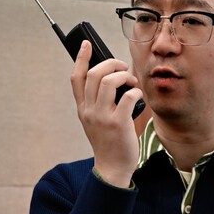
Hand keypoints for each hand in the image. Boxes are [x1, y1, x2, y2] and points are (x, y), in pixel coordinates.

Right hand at [71, 41, 141, 187]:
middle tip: (122, 67)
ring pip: (108, 82)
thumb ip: (99, 103)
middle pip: (93, 74)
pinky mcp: (118, 123)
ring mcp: (102, 117)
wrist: (112, 167)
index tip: (86, 45)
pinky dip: (135, 90)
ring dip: (123, 76)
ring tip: (131, 82)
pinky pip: (127, 96)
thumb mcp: (96, 122)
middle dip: (110, 63)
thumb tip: (114, 79)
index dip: (80, 59)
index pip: (76, 79)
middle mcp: (90, 111)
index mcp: (83, 109)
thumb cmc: (109, 143)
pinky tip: (137, 94)